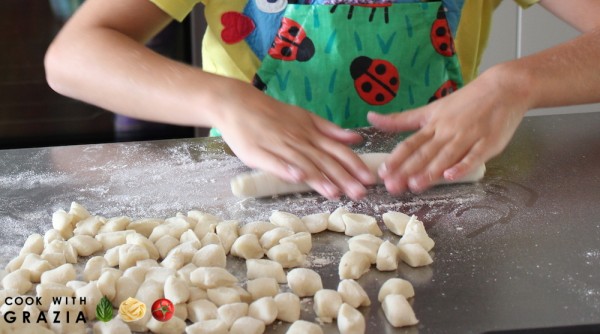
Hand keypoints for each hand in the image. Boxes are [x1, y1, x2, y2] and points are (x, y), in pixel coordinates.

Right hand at [213, 80, 375, 199]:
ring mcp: (278, 146)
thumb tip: (356, 138)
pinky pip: (274, 162)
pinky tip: (297, 179)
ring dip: (319, 178)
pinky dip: (286, 169)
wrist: (238, 103)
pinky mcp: (257, 152)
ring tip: (334, 193)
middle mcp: (298, 140)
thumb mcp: (304, 117)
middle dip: (343, 177)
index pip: (337, 150)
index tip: (370, 179)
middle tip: (360, 193)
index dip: (354, 165)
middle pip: (324, 160)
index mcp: (310, 133)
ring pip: (302, 163)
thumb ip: (329, 130)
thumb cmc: (272, 114)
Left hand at [368, 66, 529, 193]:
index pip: (410, 143)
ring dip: (430, 171)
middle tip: (392, 186)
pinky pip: (474, 156)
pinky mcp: (488, 143)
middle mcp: (447, 131)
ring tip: (415, 185)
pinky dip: (462, 166)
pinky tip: (451, 176)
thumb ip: (401, 119)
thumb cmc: (465, 101)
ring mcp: (468, 137)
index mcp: (433, 124)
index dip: (396, 159)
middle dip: (407, 170)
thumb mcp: (430, 109)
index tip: (382, 172)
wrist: (504, 88)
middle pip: (425, 153)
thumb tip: (371, 118)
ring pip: (446, 156)